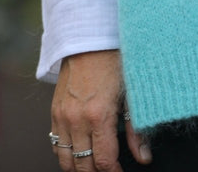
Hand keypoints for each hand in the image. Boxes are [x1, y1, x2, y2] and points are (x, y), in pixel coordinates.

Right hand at [51, 50, 151, 169]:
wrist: (90, 38)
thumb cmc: (115, 61)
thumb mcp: (132, 93)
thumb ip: (136, 129)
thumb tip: (143, 157)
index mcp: (98, 116)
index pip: (103, 162)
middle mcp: (76, 119)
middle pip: (82, 165)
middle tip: (109, 170)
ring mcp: (62, 116)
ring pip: (65, 159)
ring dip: (78, 167)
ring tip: (94, 166)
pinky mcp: (54, 111)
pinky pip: (56, 143)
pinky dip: (65, 153)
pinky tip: (79, 151)